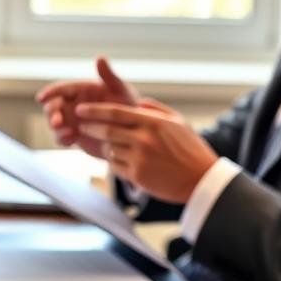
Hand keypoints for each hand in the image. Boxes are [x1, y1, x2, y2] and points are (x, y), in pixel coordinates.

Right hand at [35, 57, 138, 158]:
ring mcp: (72, 121)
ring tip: (66, 132)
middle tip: (57, 121)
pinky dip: (62, 138)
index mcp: (80, 90)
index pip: (60, 89)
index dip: (50, 92)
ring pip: (54, 123)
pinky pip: (61, 138)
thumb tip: (100, 58)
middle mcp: (72, 104)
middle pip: (52, 106)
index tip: (42, 98)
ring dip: (55, 127)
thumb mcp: (121, 90)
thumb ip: (108, 76)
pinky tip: (71, 139)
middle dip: (51, 113)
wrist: (133, 131)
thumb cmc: (128, 106)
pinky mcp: (73, 136)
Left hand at [75, 102, 218, 202]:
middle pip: (106, 131)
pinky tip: (122, 160)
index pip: (115, 112)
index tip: (80, 109)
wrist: (201, 179)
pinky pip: (115, 166)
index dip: (94, 110)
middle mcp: (144, 139)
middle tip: (82, 126)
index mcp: (153, 122)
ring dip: (106, 146)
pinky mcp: (138, 176)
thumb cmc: (190, 148)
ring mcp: (140, 159)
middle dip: (90, 128)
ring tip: (110, 145)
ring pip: (110, 149)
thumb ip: (154, 109)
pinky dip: (114, 162)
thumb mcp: (178, 121)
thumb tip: (135, 101)